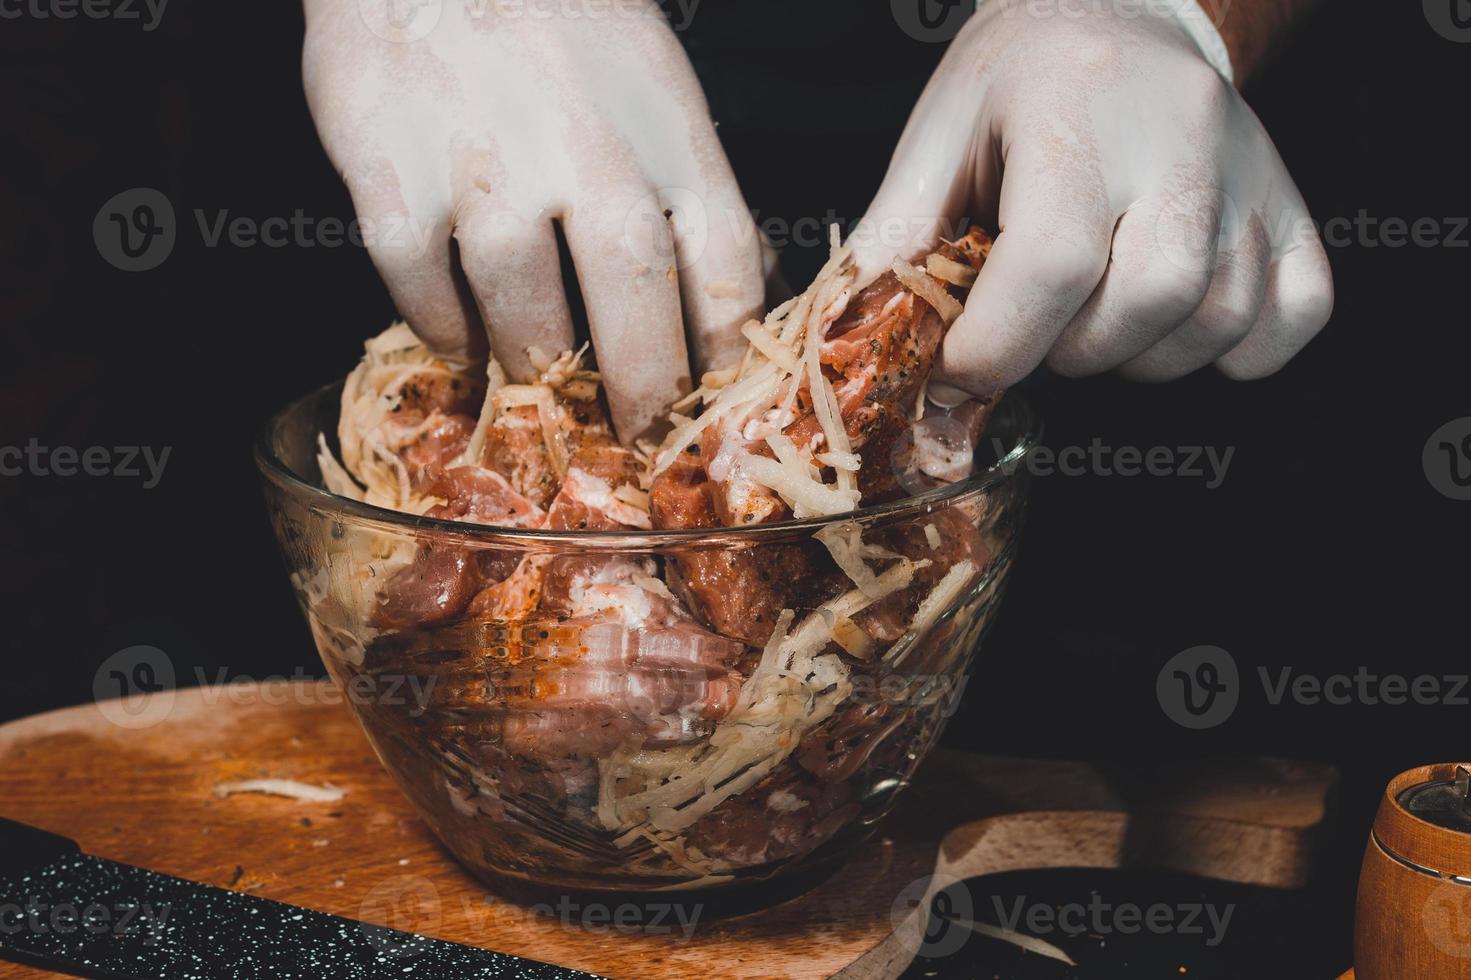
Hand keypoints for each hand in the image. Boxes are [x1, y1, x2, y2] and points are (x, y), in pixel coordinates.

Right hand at [302, 0, 763, 439]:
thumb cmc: (554, 11)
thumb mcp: (653, 78)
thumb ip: (687, 182)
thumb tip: (734, 286)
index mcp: (668, 131)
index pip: (725, 271)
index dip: (724, 358)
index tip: (715, 406)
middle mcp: (589, 155)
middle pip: (634, 312)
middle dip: (641, 395)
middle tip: (634, 440)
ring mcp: (488, 172)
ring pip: (525, 320)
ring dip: (535, 368)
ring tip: (540, 385)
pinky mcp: (395, 182)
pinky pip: (426, 295)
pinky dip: (445, 334)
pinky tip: (459, 344)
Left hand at [849, 1, 1333, 391]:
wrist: (1113, 10)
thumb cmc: (1015, 84)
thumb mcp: (936, 147)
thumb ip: (895, 249)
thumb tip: (854, 349)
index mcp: (1074, 111)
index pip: (1051, 263)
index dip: (996, 344)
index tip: (960, 364)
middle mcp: (1179, 134)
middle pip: (1144, 302)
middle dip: (1066, 352)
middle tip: (1032, 328)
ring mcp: (1250, 170)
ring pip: (1213, 321)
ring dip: (1138, 355)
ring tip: (1092, 314)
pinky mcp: (1293, 204)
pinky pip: (1293, 315)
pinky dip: (1235, 348)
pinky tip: (1173, 320)